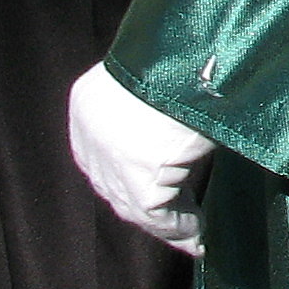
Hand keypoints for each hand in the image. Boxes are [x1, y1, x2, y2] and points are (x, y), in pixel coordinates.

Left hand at [68, 63, 210, 252]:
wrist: (194, 53)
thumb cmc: (188, 52)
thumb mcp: (162, 75)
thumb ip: (156, 104)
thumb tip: (176, 135)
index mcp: (89, 102)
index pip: (106, 153)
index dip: (135, 176)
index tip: (164, 192)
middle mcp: (90, 134)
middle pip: (117, 183)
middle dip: (150, 205)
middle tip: (183, 222)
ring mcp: (111, 160)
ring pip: (136, 205)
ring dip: (168, 224)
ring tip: (196, 236)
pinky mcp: (139, 181)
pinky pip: (160, 216)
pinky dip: (182, 229)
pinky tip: (200, 235)